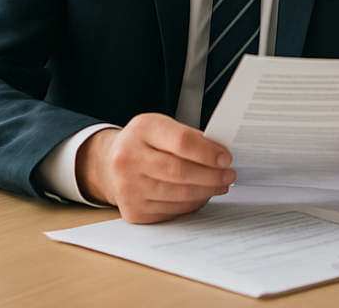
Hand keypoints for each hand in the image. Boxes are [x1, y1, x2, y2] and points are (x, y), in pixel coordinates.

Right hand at [75, 113, 234, 222]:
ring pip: (178, 195)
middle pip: (180, 172)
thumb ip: (188, 137)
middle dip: (211, 175)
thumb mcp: (162, 126)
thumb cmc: (142, 142)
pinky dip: (191, 204)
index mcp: (142, 131)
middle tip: (229, 175)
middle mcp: (129, 159)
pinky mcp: (133, 211)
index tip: (226, 158)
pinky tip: (202, 195)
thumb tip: (220, 154)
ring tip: (220, 185)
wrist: (109, 163)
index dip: (208, 152)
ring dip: (206, 191)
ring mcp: (129, 188)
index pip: (181, 142)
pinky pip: (171, 210)